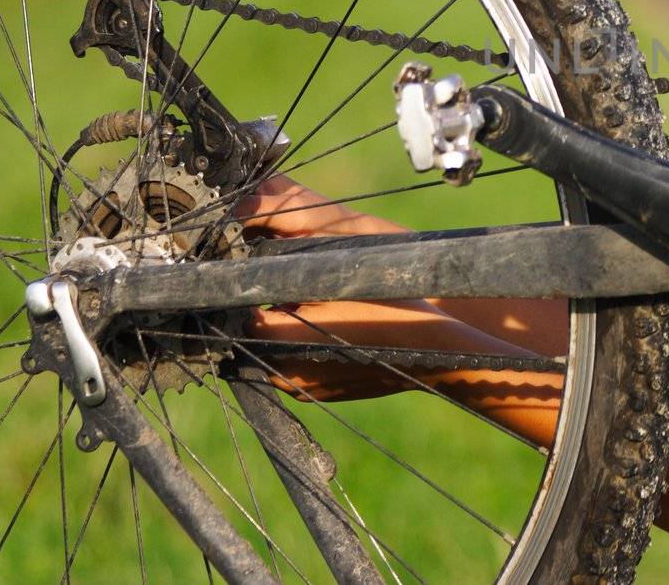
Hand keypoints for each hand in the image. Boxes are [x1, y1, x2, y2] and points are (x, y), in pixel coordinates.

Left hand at [236, 174, 430, 398]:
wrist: (432, 352)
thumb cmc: (386, 309)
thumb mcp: (333, 280)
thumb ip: (285, 278)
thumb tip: (251, 273)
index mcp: (277, 340)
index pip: (236, 313)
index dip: (243, 291)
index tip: (255, 274)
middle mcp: (280, 372)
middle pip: (250, 334)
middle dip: (259, 312)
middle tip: (285, 288)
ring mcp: (299, 388)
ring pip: (269, 352)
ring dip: (279, 331)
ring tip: (310, 307)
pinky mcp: (317, 394)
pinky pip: (292, 367)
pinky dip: (300, 349)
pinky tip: (329, 330)